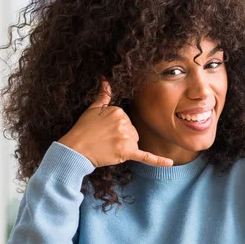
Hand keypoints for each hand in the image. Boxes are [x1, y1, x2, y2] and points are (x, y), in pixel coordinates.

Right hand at [57, 79, 172, 167]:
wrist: (75, 149)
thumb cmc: (82, 130)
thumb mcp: (92, 109)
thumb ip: (103, 95)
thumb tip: (106, 80)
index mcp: (118, 111)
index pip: (127, 121)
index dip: (116, 129)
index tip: (104, 131)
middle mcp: (124, 122)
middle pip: (132, 133)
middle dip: (121, 139)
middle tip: (104, 141)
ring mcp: (126, 138)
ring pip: (134, 143)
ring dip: (124, 148)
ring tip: (108, 148)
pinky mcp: (126, 152)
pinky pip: (146, 157)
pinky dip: (157, 161)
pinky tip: (169, 163)